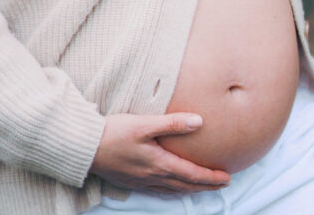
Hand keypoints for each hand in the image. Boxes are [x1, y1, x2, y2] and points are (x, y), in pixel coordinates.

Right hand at [90, 112, 230, 193]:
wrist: (86, 148)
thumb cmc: (114, 132)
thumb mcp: (145, 124)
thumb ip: (173, 123)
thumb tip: (199, 122)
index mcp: (159, 164)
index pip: (191, 174)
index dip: (211, 177)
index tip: (227, 177)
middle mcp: (153, 177)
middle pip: (185, 185)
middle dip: (206, 185)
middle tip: (223, 184)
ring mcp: (142, 181)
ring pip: (173, 189)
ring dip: (191, 189)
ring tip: (203, 187)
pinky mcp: (132, 181)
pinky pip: (159, 190)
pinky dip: (173, 190)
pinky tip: (173, 188)